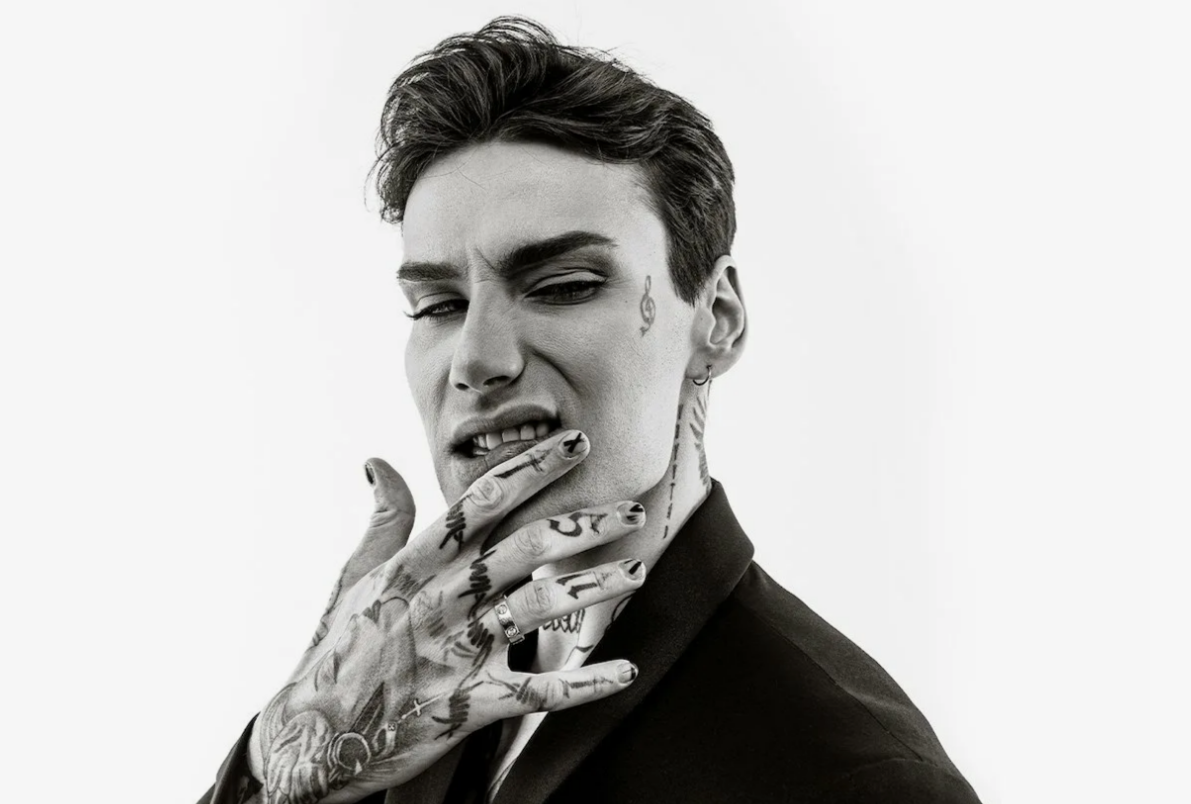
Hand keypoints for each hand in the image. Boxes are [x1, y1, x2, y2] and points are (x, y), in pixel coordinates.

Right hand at [248, 431, 644, 803]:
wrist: (314, 737)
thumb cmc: (338, 650)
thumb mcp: (354, 577)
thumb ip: (383, 520)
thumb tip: (381, 463)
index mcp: (414, 565)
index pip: (482, 502)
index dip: (533, 469)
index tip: (575, 444)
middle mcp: (441, 600)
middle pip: (524, 548)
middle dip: (582, 525)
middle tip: (630, 509)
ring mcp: (457, 651)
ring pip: (538, 608)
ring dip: (593, 588)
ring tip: (637, 571)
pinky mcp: (469, 704)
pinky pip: (538, 691)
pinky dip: (584, 682)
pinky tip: (625, 670)